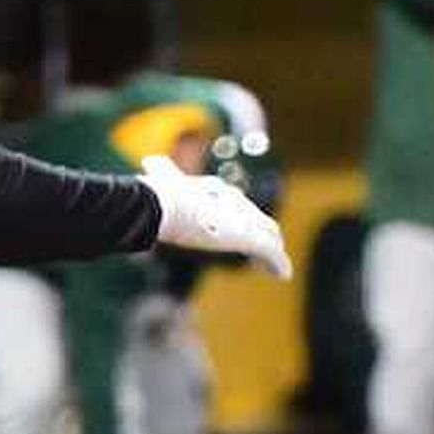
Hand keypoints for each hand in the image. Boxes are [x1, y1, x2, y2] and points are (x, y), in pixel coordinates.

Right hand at [139, 155, 291, 279]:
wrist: (168, 205)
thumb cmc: (163, 195)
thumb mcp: (164, 181)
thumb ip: (161, 171)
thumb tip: (149, 160)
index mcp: (217, 192)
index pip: (235, 202)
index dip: (242, 215)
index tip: (243, 227)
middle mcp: (236, 203)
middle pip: (256, 219)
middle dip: (262, 231)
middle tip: (264, 249)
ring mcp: (245, 221)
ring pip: (269, 235)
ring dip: (273, 249)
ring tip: (275, 265)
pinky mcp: (249, 238)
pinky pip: (272, 253)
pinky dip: (279, 264)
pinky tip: (284, 274)